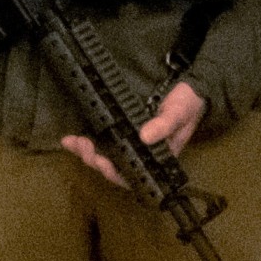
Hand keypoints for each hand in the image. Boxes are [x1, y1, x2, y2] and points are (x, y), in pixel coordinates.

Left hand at [65, 79, 202, 188]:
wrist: (191, 86)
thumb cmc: (188, 104)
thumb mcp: (179, 113)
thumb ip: (164, 125)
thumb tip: (145, 137)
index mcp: (156, 157)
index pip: (133, 174)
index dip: (114, 173)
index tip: (102, 162)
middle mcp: (141, 153)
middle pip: (113, 166)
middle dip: (95, 160)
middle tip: (84, 146)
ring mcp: (130, 142)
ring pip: (104, 156)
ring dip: (86, 152)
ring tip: (73, 142)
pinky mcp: (121, 130)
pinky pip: (101, 141)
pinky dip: (84, 142)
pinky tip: (69, 139)